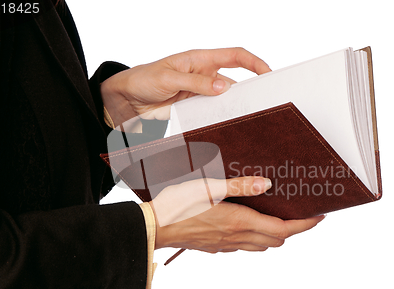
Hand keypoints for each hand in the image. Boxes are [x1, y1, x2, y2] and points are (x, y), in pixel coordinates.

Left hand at [100, 48, 270, 126]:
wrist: (125, 99)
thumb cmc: (143, 79)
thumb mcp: (169, 79)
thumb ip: (196, 83)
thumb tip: (223, 87)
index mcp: (200, 59)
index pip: (235, 56)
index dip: (254, 62)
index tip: (268, 74)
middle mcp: (204, 75)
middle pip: (234, 80)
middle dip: (249, 89)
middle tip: (264, 103)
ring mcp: (200, 92)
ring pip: (225, 99)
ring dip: (235, 108)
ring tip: (249, 118)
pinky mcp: (194, 107)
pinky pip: (212, 111)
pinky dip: (221, 118)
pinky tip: (228, 126)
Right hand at [150, 176, 324, 252]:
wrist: (156, 227)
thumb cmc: (178, 205)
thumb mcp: (209, 187)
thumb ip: (240, 186)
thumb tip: (267, 184)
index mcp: (240, 222)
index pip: (283, 229)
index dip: (304, 225)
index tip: (318, 217)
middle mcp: (237, 237)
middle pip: (277, 240)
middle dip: (293, 230)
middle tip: (301, 216)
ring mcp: (227, 245)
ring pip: (262, 246)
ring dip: (276, 236)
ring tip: (279, 220)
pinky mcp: (216, 247)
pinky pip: (245, 247)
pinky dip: (256, 239)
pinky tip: (248, 225)